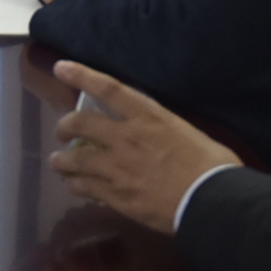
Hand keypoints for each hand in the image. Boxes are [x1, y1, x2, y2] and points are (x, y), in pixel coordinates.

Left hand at [48, 61, 237, 229]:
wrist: (211, 202)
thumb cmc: (212, 165)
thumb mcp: (187, 133)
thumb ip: (162, 129)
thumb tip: (153, 131)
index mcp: (148, 117)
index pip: (108, 89)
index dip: (81, 75)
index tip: (61, 68)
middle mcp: (127, 138)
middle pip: (81, 124)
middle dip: (65, 126)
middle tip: (62, 132)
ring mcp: (118, 168)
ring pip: (75, 160)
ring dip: (62, 160)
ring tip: (58, 162)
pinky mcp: (117, 196)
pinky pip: (85, 187)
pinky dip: (76, 184)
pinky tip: (75, 185)